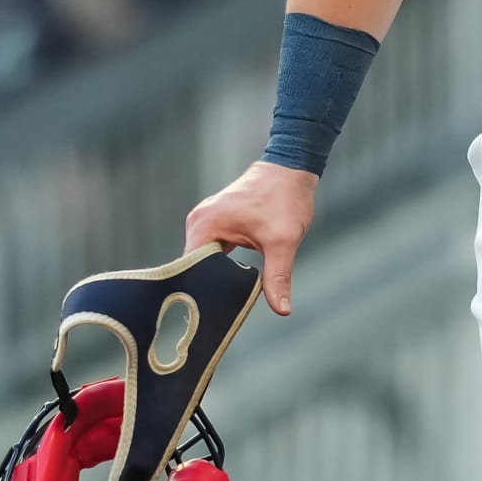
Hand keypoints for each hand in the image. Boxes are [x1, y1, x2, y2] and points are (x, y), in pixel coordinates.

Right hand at [184, 161, 316, 316]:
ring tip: (227, 300)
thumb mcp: (282, 242)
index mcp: (205, 224)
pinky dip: (222, 264)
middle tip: (222, 311)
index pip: (189, 268)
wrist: (292, 168)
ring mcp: (207, 220)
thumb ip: (278, 277)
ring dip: (216, 276)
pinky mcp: (218, 221)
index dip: (200, 291)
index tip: (211, 311)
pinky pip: (213, 249)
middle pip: (195, 265)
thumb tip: (282, 309)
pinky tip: (233, 281)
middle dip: (209, 286)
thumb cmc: (285, 199)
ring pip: (205, 259)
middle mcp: (199, 221)